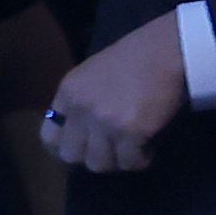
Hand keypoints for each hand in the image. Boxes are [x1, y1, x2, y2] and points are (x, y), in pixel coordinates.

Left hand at [43, 19, 186, 173]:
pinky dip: (141, 159)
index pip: (48, 136)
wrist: (167, 50)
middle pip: (70, 156)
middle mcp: (81, 109)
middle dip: (91, 155)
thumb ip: (79, 101)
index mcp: (68, 92)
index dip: (67, 144)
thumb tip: (79, 132)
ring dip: (116, 160)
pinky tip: (148, 146)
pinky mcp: (131, 133)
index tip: (84, 145)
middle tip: (110, 148)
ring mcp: (105, 122)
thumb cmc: (134, 58)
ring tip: (131, 147)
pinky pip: (130, 163)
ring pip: (99, 164)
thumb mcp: (91, 74)